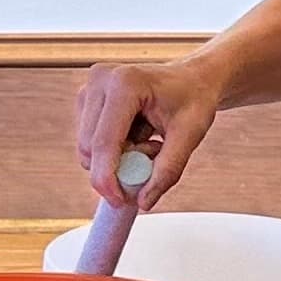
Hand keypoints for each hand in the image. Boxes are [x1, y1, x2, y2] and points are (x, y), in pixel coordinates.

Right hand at [72, 60, 218, 213]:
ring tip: (149, 142)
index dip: (107, 179)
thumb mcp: (190, 136)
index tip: (120, 202)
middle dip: (118, 167)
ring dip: (116, 158)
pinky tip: (137, 135)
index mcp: (126, 83)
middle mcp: (101, 79)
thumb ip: (168, 170)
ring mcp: (90, 87)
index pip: (104, 143)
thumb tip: (143, 202)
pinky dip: (112, 150)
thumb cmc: (194, 99)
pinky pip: (90, 141)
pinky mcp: (86, 98)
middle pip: (90, 148)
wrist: (192, 79)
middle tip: (154, 155)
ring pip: (87, 148)